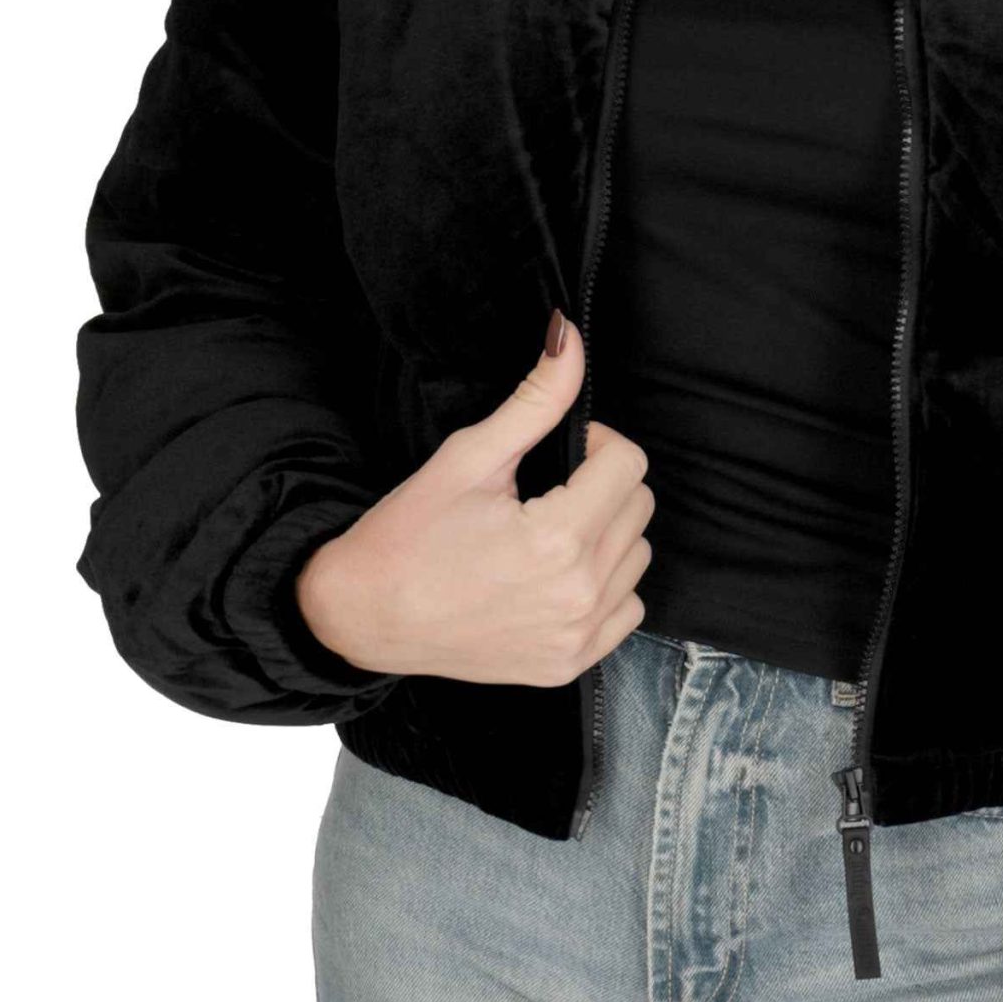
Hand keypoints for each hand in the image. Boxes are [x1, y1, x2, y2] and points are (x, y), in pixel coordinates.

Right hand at [296, 314, 654, 685]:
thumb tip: (568, 336)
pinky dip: (605, 586)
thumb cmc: (406, 536)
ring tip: (549, 530)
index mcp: (556, 538)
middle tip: (548, 489)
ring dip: (606, 533)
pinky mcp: (569, 665)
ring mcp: (576, 637)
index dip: (596, 443)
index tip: (560, 452)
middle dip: (602, 484)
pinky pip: (627, 609)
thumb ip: (534, 400)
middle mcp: (577, 594)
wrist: (362, 617)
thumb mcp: (469, 457)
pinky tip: (556, 575)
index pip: (629, 463)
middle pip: (639, 507)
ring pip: (637, 556)